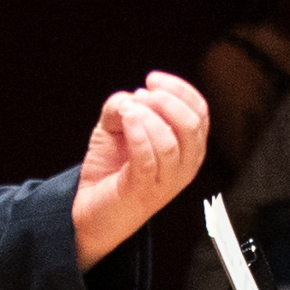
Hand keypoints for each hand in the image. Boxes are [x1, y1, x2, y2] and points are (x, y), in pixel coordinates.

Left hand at [74, 70, 208, 266]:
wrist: (89, 208)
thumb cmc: (110, 169)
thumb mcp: (117, 126)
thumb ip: (125, 105)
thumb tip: (131, 99)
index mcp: (186, 149)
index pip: (200, 112)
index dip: (179, 90)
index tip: (152, 80)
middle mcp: (183, 167)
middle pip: (192, 126)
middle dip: (166, 102)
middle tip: (141, 96)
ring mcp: (166, 183)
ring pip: (171, 143)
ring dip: (148, 117)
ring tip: (127, 112)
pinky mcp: (144, 192)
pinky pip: (148, 160)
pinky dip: (138, 135)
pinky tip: (127, 122)